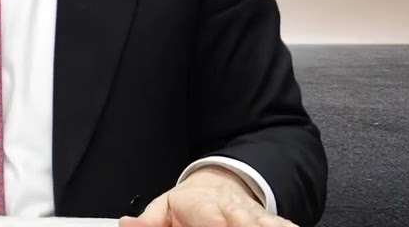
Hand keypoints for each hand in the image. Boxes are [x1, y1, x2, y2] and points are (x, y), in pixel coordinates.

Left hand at [119, 166, 296, 226]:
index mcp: (201, 204)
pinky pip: (283, 224)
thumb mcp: (166, 208)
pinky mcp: (271, 222)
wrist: (223, 186)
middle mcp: (232, 209)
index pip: (205, 212)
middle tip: (240, 226)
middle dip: (244, 223)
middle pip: (242, 219)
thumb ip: (149, 221)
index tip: (216, 222)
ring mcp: (254, 216)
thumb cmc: (192, 206)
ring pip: (267, 222)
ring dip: (268, 225)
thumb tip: (125, 224)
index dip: (211, 219)